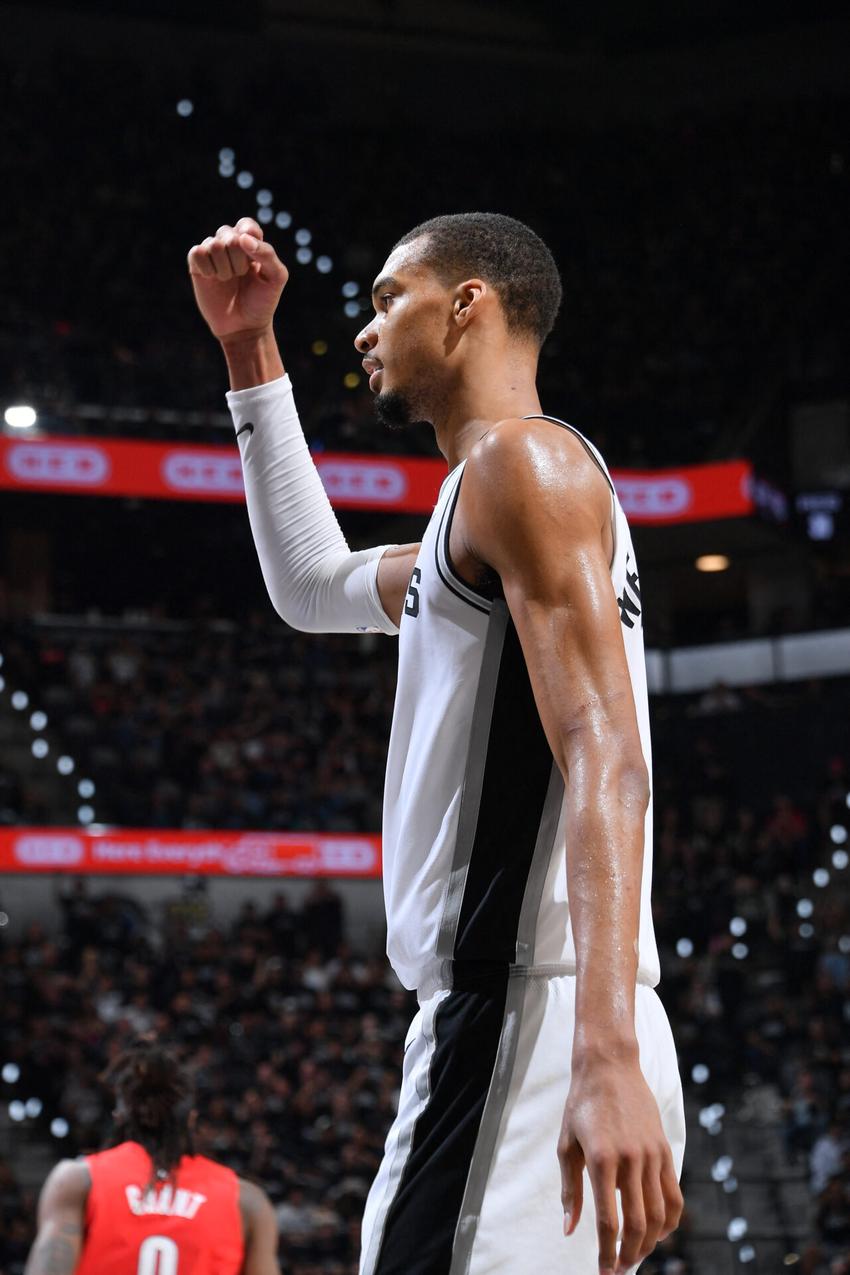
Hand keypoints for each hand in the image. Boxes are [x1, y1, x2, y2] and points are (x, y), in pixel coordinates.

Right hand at [187, 217, 288, 342]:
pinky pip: (197, 253)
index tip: (253, 260)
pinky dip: (208, 269)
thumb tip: (242, 238)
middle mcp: (230, 245)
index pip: (246, 224)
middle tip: (242, 276)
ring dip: (224, 267)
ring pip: (213, 244)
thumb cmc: (262, 302)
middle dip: (238, 259)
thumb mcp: (276, 278)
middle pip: (228, 234)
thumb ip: (267, 254)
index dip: (249, 237)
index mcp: (250, 243)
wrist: (243, 327)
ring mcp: (213, 254)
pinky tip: (212, 279)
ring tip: (228, 280)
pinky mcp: (197, 265)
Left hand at [558, 1056, 682, 1273]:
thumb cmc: (582, 1105)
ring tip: (636, 1255)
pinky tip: (658, 1232)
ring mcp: (652, 1155)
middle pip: (638, 1224)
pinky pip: (674, 1195)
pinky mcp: (665, 1150)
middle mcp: (631, 1159)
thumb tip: (570, 1229)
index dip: (607, 1253)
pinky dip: (670, 1220)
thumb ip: (569, 1189)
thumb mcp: (566, 1145)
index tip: (604, 1271)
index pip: (609, 1221)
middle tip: (620, 1269)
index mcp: (602, 1159)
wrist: (610, 1066)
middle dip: (629, 1254)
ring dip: (650, 1243)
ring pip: (659, 1214)